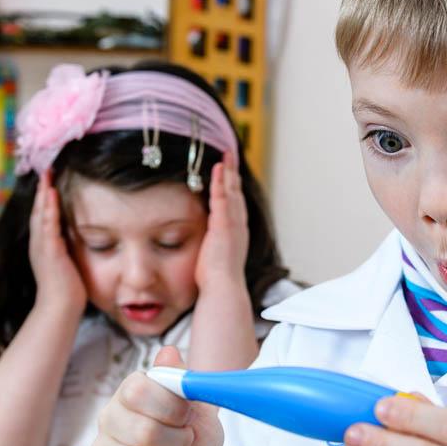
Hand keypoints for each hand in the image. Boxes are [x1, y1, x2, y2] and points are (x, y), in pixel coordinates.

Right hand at [28, 170, 86, 314]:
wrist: (60, 308)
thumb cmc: (67, 289)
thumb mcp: (66, 262)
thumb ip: (67, 248)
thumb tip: (74, 237)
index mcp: (43, 246)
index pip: (43, 217)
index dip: (45, 198)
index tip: (49, 180)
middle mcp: (39, 244)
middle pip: (38, 211)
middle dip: (42, 190)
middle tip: (46, 170)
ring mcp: (42, 247)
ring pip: (41, 215)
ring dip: (43, 194)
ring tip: (47, 176)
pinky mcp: (49, 252)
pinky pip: (47, 226)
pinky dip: (48, 209)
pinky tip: (50, 195)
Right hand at [91, 347, 223, 445]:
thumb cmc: (195, 438)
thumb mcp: (201, 407)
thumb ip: (185, 382)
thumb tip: (168, 353)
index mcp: (130, 393)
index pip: (138, 391)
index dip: (171, 407)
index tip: (187, 416)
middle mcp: (109, 420)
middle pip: (143, 432)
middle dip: (178, 443)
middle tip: (184, 444)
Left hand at [194, 151, 249, 291]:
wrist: (223, 288)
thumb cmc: (217, 280)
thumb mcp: (216, 258)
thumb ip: (214, 246)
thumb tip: (207, 247)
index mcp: (237, 233)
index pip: (235, 205)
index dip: (233, 188)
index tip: (230, 174)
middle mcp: (239, 226)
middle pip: (237, 194)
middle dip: (233, 175)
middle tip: (230, 157)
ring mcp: (233, 225)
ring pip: (232, 192)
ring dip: (228, 173)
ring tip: (225, 156)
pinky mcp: (224, 225)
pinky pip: (222, 198)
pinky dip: (220, 182)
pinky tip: (218, 169)